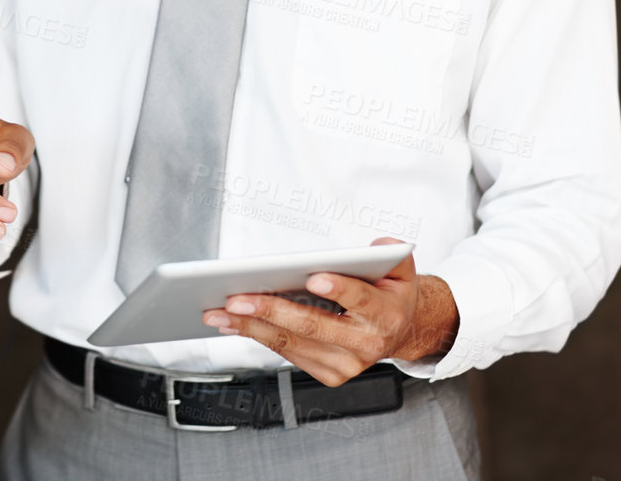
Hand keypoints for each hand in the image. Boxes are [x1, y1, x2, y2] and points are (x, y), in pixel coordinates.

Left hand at [199, 237, 458, 386]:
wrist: (400, 331)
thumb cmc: (390, 295)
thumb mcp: (400, 269)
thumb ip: (391, 254)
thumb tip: (379, 247)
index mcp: (386, 314)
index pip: (362, 300)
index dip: (339, 290)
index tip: (315, 278)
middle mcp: (367, 344)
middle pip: (314, 325)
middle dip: (271, 311)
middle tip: (237, 298)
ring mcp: (346, 363)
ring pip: (293, 343)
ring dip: (251, 327)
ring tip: (220, 311)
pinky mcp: (329, 374)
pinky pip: (288, 353)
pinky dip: (258, 336)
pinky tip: (234, 323)